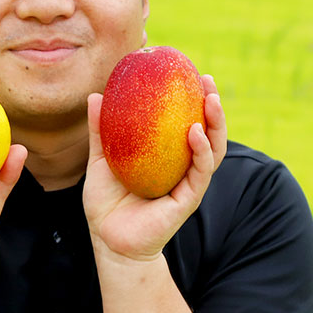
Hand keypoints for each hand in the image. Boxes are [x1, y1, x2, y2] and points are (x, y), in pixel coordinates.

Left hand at [83, 75, 226, 261]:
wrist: (108, 239)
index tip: (191, 73)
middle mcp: (182, 167)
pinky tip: (195, 132)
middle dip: (213, 105)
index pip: (186, 121)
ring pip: (212, 150)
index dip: (192, 98)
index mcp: (166, 156)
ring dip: (216, 124)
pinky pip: (199, 172)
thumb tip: (96, 95)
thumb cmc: (106, 202)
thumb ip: (100, 129)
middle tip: (208, 80)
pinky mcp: (187, 199)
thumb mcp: (100, 159)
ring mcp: (187, 183)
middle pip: (207, 131)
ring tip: (210, 100)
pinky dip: (200, 151)